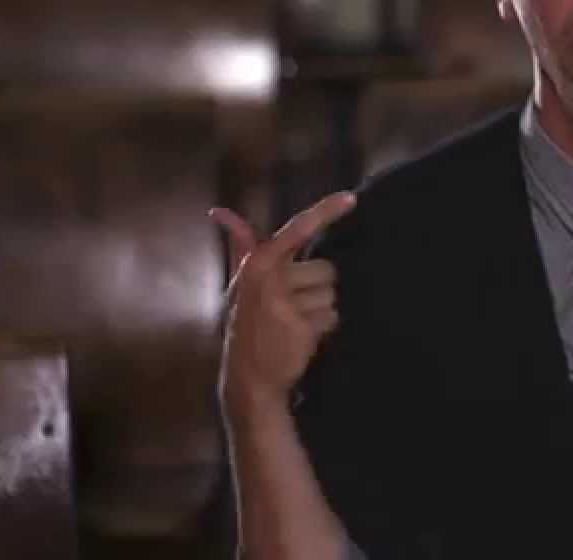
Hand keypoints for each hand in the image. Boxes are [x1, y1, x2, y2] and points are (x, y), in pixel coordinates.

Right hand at [210, 192, 356, 414]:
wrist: (248, 375)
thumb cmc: (247, 322)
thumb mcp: (239, 281)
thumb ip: (240, 244)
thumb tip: (221, 212)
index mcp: (258, 262)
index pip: (298, 229)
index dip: (326, 211)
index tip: (352, 198)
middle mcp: (270, 278)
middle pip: (327, 269)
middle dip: (317, 288)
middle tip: (292, 307)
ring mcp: (285, 303)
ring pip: (332, 294)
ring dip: (320, 310)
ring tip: (295, 322)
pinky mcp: (300, 326)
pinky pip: (332, 316)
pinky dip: (323, 328)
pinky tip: (301, 338)